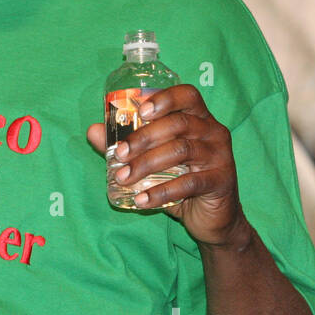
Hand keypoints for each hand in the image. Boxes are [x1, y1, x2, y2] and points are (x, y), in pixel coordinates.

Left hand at [87, 84, 248, 247]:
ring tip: (124, 178)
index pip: (187, 95)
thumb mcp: (155, 162)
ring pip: (182, 150)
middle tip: (119, 154)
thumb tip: (93, 131)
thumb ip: (128, 145)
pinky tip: (141, 200)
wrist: (214, 218)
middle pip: (178, 123)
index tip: (140, 112)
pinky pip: (189, 183)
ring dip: (147, 164)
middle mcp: (213, 131)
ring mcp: (220, 156)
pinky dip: (161, 191)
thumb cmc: (182, 182)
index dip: (164, 99)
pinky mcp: (221, 181)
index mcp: (199, 118)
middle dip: (144, 137)